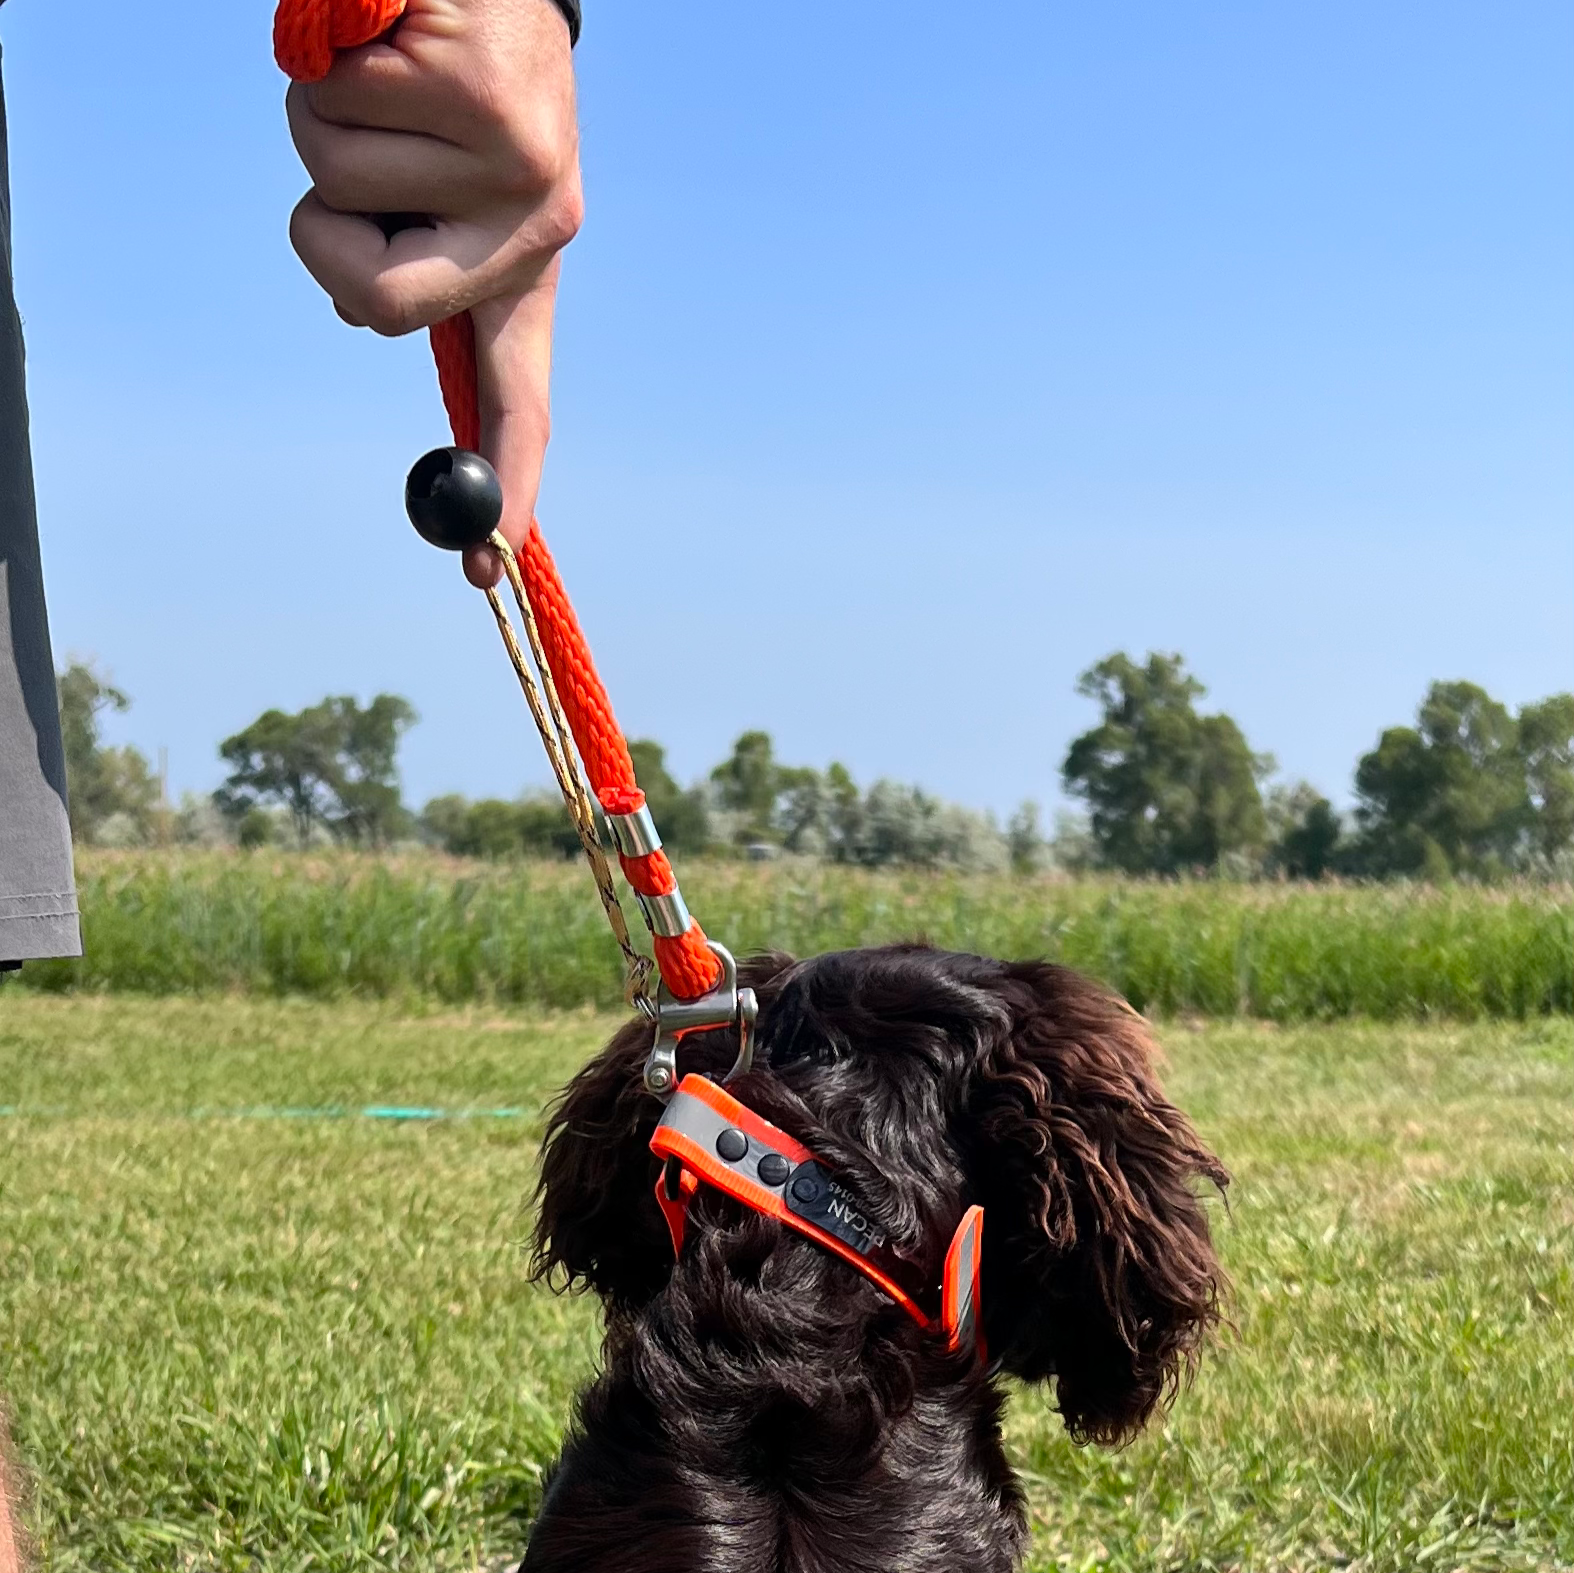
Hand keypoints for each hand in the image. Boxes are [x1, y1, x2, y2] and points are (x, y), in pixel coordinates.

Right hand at [285, 0, 582, 586]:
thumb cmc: (450, 79)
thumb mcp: (436, 188)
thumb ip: (406, 257)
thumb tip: (364, 312)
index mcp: (523, 269)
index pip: (521, 399)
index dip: (502, 484)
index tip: (486, 571)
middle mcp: (537, 228)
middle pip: (377, 306)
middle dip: (322, 239)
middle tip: (354, 172)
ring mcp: (519, 165)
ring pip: (336, 184)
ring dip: (325, 124)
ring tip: (389, 78)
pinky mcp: (486, 94)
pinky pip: (338, 107)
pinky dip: (327, 67)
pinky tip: (393, 35)